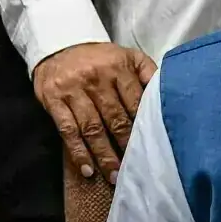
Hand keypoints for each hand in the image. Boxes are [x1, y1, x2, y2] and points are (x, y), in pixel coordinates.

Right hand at [32, 42, 156, 184]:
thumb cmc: (100, 58)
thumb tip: (167, 92)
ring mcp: (73, 90)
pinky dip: (77, 152)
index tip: (151, 147)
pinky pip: (67, 130)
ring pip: (92, 128)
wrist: (59, 45)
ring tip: (114, 176)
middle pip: (114, 118)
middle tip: (135, 168)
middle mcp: (96, 78)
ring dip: (103, 155)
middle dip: (126, 145)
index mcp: (118, 67)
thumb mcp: (127, 56)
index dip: (142, 126)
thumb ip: (148, 72)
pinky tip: (87, 170)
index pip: (134, 102)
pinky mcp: (54, 100)